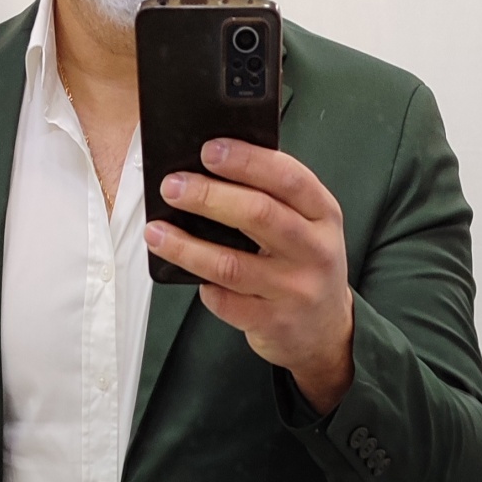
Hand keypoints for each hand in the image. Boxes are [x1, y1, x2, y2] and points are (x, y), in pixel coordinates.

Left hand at [147, 141, 354, 416]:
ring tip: (156, 231)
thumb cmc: (305, 264)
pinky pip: (225, 302)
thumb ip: (274, 197)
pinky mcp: (272, 322)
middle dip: (208, 196)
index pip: (287, 177)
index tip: (208, 150)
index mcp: (323, 214)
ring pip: (230, 264)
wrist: (326, 331)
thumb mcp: (308, 224)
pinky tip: (187, 272)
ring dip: (186, 246)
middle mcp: (314, 250)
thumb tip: (210, 170)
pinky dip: (202, 285)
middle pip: (257, 214)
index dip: (246, 160)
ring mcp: (294, 290)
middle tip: (172, 187)